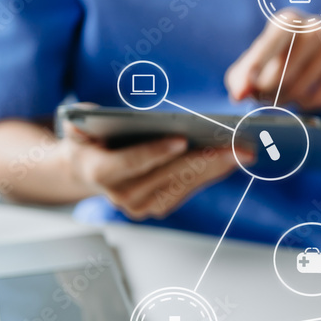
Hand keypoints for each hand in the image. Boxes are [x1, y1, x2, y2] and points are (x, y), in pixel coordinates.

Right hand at [61, 123, 252, 220]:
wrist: (87, 170)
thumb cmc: (88, 141)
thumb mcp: (77, 126)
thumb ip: (80, 120)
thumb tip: (90, 114)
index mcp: (100, 173)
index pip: (131, 163)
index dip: (155, 152)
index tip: (181, 140)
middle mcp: (123, 196)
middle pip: (169, 175)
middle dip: (204, 158)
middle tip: (234, 146)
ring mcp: (142, 206)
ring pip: (185, 184)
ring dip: (216, 167)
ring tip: (243, 151)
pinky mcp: (159, 207)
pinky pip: (190, 189)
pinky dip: (212, 173)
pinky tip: (233, 158)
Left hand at [225, 9, 320, 110]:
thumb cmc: (290, 57)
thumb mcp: (263, 61)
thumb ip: (241, 77)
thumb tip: (237, 95)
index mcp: (288, 20)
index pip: (268, 45)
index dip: (255, 68)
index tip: (245, 89)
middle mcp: (313, 27)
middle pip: (280, 73)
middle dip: (267, 92)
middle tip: (262, 98)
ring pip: (298, 89)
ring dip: (285, 100)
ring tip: (284, 95)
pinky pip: (318, 98)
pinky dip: (307, 104)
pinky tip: (308, 95)